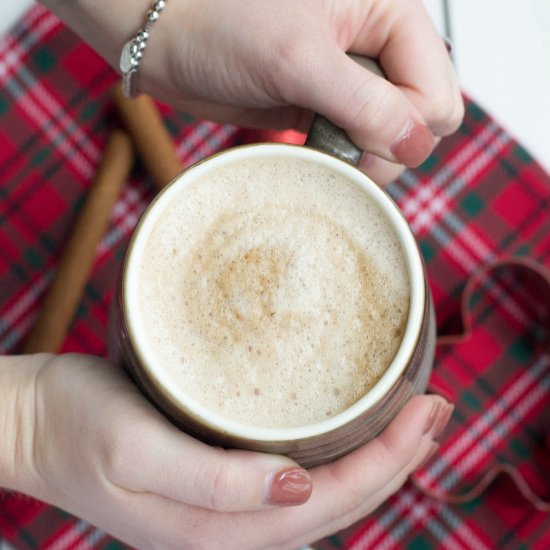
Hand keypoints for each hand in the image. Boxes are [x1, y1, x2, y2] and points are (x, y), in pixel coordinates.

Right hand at [2, 353, 451, 548]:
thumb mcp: (135, 452)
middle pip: (337, 502)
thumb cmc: (77, 425)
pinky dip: (335, 449)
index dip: (387, 462)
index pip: (328, 504)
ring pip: (323, 490)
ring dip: (373, 454)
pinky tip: (350, 424)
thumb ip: (212, 482)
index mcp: (216, 529)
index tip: (427, 413)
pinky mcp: (217, 475)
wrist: (36, 419)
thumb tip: (298, 487)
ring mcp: (225, 503)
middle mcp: (230, 524)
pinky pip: (295, 471)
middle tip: (436, 406)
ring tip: (411, 414)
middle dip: (396, 458)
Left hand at [41, 0, 463, 183]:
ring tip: (323, 145)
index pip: (438, 86)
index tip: (369, 144)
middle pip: (423, 115)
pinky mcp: (322, 106)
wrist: (167, 40)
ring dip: (365, 153)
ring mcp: (348, 80)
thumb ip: (366, 104)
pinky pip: (354, 143)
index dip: (412, 124)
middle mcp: (374, 45)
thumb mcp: (300, 59)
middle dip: (393, 142)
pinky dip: (342, 157)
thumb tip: (416, 145)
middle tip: (347, 146)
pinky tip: (315, 150)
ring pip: (390, 134)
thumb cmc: (220, 22)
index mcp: (387, 11)